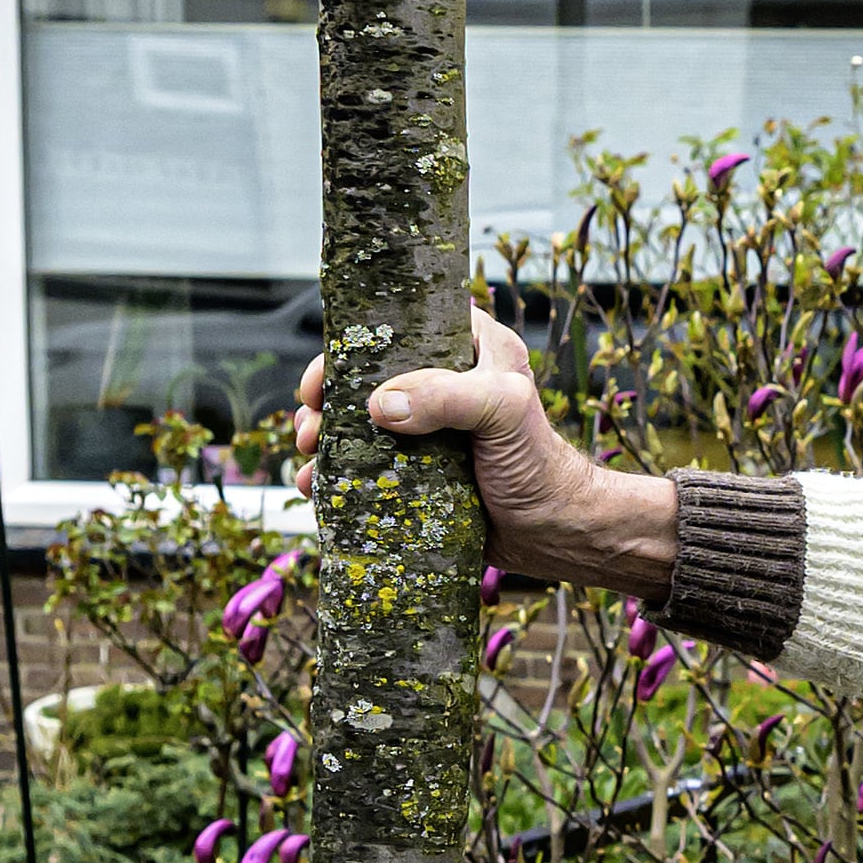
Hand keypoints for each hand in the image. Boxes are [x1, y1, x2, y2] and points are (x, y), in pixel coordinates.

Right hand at [294, 306, 677, 597]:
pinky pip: (365, 465)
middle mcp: (443, 384)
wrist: (555, 534)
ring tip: (308, 459)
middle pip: (365, 379)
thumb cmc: (540, 465)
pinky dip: (336, 474)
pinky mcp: (416, 471)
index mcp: (468, 349)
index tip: (321, 380)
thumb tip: (380, 406)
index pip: (397, 329)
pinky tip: (317, 488)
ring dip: (323, 438)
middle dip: (326, 402)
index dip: (350, 349)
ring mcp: (426, 430)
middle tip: (310, 427)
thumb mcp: (502, 412)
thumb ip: (448, 397)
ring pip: (358, 423)